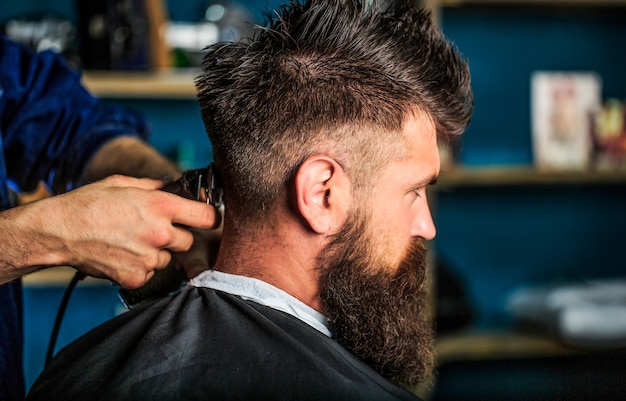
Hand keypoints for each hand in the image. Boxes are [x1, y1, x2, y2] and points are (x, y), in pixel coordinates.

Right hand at [1, 175, 219, 286]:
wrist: (58, 232)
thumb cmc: (88, 204)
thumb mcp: (122, 184)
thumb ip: (154, 187)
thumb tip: (172, 186)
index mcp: (161, 206)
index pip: (208, 217)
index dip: (210, 218)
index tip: (207, 220)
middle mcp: (160, 233)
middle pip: (189, 241)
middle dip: (177, 237)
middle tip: (154, 231)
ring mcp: (148, 258)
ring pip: (167, 259)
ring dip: (156, 253)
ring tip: (130, 242)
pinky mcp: (136, 277)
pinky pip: (149, 274)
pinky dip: (139, 268)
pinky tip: (121, 255)